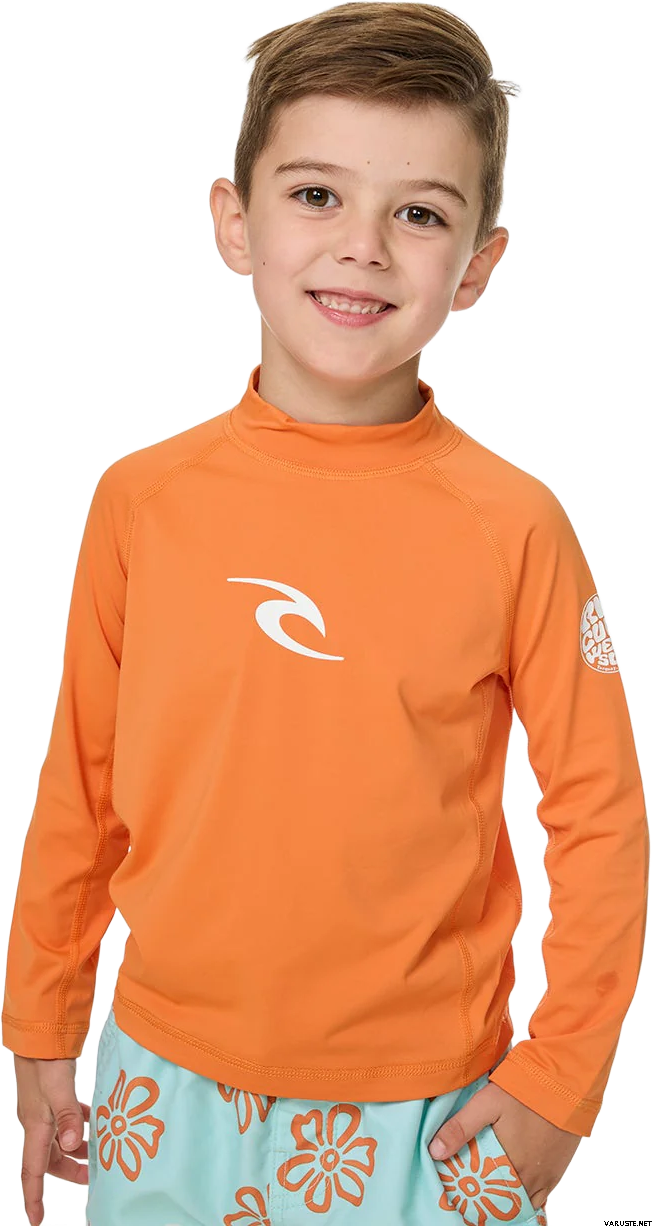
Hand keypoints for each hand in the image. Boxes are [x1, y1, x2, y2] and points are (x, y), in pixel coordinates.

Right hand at [13, 1053, 89, 1225]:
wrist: (39, 1031)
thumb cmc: (46, 1060)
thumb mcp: (59, 1090)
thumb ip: (68, 1117)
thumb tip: (72, 1146)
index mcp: (35, 1127)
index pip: (32, 1172)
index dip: (33, 1199)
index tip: (36, 1222)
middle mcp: (37, 1121)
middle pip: (49, 1159)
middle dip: (69, 1171)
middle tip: (93, 1178)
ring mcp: (45, 1108)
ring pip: (59, 1139)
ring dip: (77, 1147)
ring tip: (100, 1150)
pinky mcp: (53, 1094)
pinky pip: (66, 1118)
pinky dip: (80, 1123)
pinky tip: (96, 1119)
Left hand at [427, 1081, 581, 1210]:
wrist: (565, 1084)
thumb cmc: (524, 1092)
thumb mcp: (486, 1103)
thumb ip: (461, 1127)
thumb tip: (435, 1152)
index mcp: (511, 1167)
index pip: (487, 1200)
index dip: (473, 1201)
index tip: (460, 1199)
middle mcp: (531, 1179)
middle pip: (505, 1204)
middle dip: (489, 1203)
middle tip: (473, 1196)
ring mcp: (546, 1178)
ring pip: (523, 1203)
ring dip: (508, 1201)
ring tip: (490, 1195)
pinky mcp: (557, 1172)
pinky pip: (539, 1197)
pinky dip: (526, 1197)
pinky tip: (514, 1189)